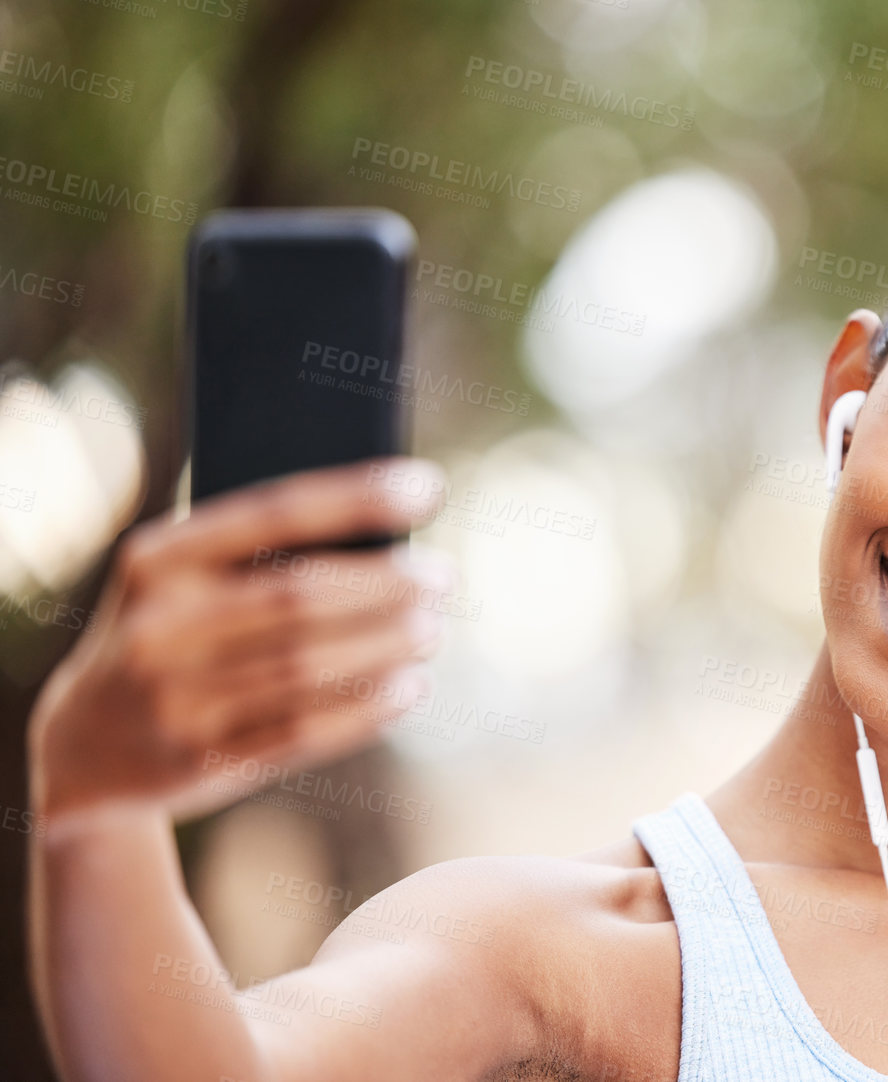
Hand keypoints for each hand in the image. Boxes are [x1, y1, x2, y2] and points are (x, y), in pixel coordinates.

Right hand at [26, 457, 453, 823]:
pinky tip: (410, 686)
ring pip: (310, 667)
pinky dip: (369, 707)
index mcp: (156, 560)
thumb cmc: (170, 634)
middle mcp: (161, 628)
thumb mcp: (181, 581)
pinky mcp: (203, 761)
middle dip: (387, 584)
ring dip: (389, 645)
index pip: (274, 513)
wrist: (83, 746)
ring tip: (432, 629)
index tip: (430, 488)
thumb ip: (259, 555)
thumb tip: (387, 532)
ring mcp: (177, 700)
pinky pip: (304, 732)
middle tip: (442, 577)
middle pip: (301, 596)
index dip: (360, 497)